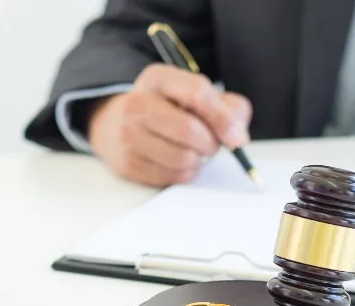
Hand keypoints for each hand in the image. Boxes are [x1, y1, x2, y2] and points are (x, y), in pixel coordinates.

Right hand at [87, 63, 250, 186]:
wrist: (117, 125)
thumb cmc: (169, 110)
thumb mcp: (197, 96)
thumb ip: (229, 108)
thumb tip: (238, 138)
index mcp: (157, 78)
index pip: (197, 92)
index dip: (223, 117)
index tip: (235, 136)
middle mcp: (136, 103)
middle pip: (190, 130)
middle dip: (211, 143)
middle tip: (211, 144)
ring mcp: (128, 136)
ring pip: (183, 158)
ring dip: (199, 160)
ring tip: (193, 151)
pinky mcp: (127, 164)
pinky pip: (173, 177)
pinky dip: (185, 173)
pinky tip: (179, 161)